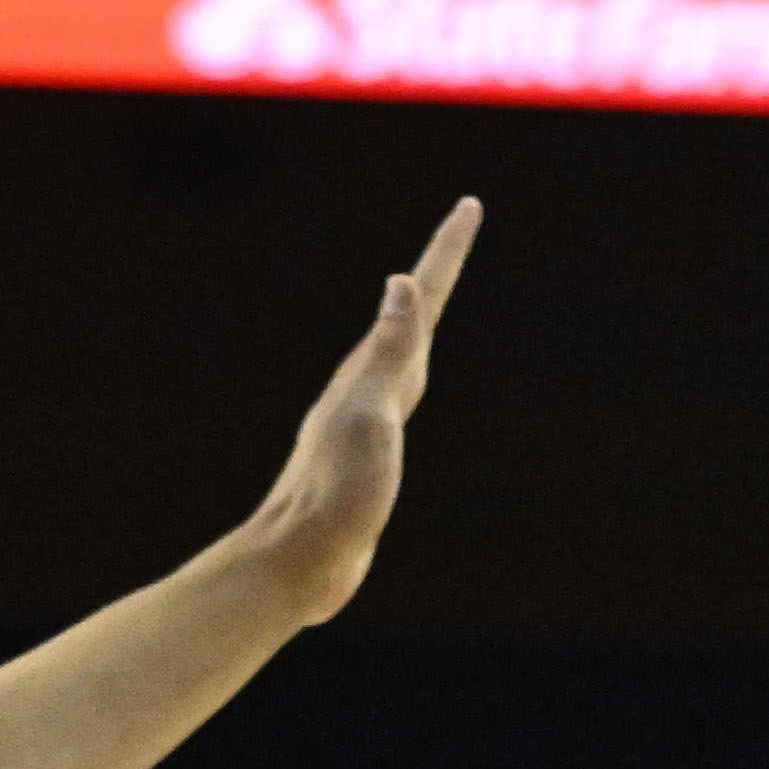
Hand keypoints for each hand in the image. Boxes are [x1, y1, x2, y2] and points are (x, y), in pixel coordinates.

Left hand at [232, 203, 478, 622]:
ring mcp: (364, 422)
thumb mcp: (370, 416)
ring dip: (419, 323)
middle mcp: (367, 389)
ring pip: (400, 357)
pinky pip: (396, 398)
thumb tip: (400, 282)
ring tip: (431, 299)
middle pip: (410, 318)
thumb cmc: (336, 494)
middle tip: (459, 234)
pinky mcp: (364, 459)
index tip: (469, 206)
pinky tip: (403, 387)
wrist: (299, 562)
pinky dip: (409, 374)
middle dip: (437, 273)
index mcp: (372, 375)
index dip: (445, 253)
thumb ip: (389, 352)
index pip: (418, 300)